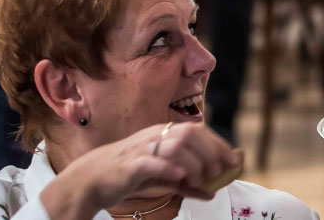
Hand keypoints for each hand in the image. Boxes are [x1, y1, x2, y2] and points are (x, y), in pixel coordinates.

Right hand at [40, 122, 238, 219]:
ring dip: (193, 162)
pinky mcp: (130, 165)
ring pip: (175, 146)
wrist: (91, 180)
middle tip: (216, 173)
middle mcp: (154, 136)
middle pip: (190, 134)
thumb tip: (211, 193)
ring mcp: (142, 148)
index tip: (232, 160)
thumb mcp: (162, 177)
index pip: (197, 131)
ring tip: (199, 180)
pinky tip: (181, 176)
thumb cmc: (130, 175)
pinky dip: (169, 167)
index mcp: (163, 134)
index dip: (217, 144)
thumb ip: (186, 184)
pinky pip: (152, 161)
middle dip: (209, 152)